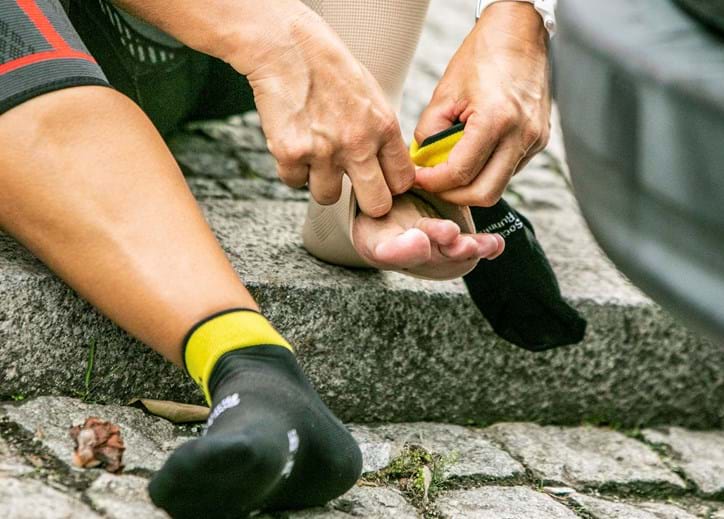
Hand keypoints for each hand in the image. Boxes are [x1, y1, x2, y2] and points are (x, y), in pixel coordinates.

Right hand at [233, 5, 414, 216]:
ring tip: (316, 156)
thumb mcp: (373, 97)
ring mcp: (324, 151)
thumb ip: (381, 134)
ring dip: (321, 182)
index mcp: (384, 127)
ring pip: (328, 197)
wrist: (288, 47)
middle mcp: (358, 143)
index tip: (381, 183)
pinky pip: (293, 182)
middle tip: (354, 190)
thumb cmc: (330, 68)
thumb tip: (388, 167)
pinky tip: (293, 145)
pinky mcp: (290, 153)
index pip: (402, 181)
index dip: (391, 186)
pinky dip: (291, 169)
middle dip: (366, 202)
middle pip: (376, 204)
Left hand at [413, 2, 550, 206]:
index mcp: (496, 119)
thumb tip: (423, 164)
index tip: (417, 179)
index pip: (460, 173)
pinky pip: (509, 170)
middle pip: (484, 194)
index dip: (433, 183)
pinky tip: (473, 154)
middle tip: (433, 184)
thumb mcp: (444, 93)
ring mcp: (535, 140)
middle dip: (453, 195)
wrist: (520, 32)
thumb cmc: (481, 57)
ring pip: (498, 186)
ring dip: (471, 185)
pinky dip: (487, 170)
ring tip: (450, 168)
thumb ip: (429, 134)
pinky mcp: (540, 140)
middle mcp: (521, 134)